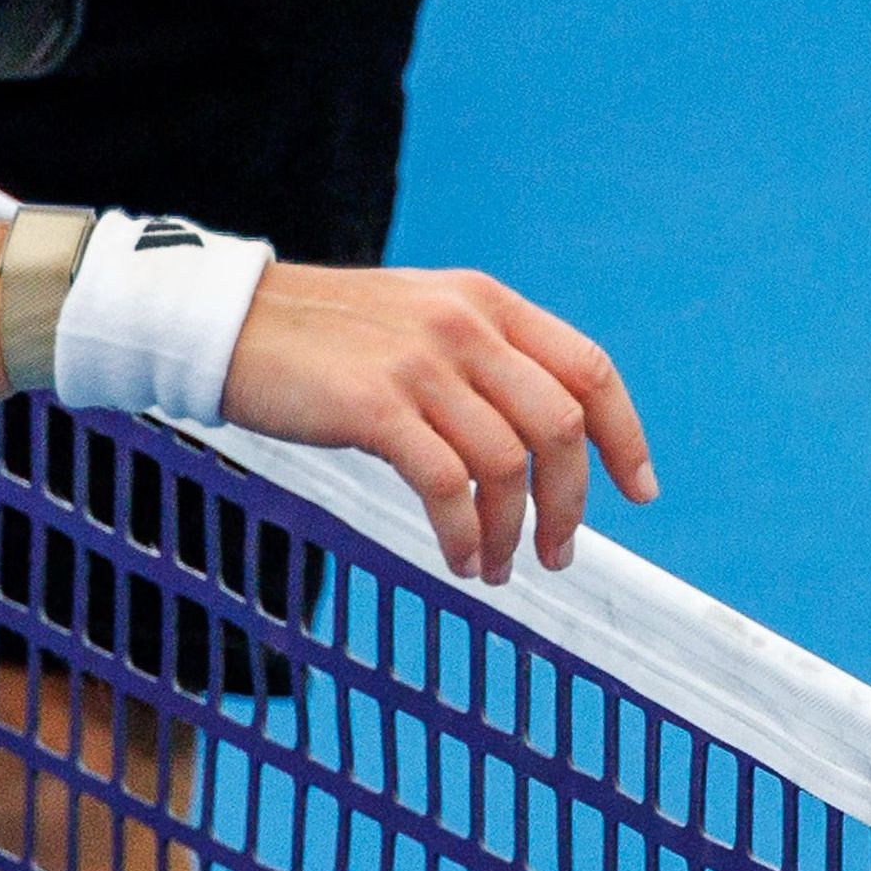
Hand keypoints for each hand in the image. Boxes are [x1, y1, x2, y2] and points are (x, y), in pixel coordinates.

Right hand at [216, 264, 655, 582]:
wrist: (230, 323)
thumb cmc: (326, 337)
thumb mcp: (421, 319)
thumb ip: (483, 356)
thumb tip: (545, 436)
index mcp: (486, 301)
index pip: (588, 368)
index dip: (625, 435)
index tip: (639, 491)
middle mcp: (464, 324)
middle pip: (561, 424)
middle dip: (571, 503)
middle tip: (557, 555)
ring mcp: (420, 363)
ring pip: (507, 463)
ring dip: (512, 531)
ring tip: (496, 568)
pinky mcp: (375, 405)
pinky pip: (447, 485)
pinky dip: (463, 534)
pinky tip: (457, 559)